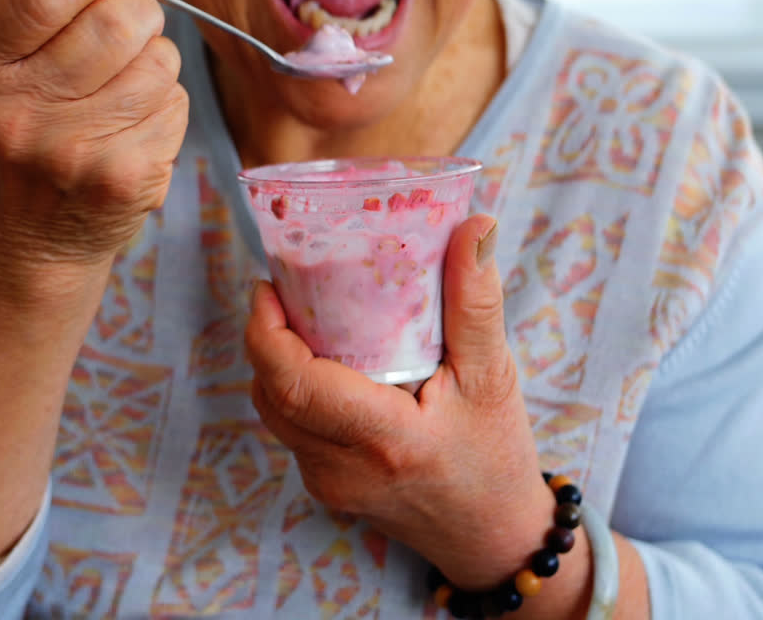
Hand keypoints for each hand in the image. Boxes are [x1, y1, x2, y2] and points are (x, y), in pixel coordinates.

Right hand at [0, 0, 187, 293]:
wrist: (30, 242)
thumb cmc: (21, 137)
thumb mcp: (6, 58)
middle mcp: (15, 114)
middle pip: (116, 21)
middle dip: (136, 14)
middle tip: (124, 34)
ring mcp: (71, 153)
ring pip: (158, 63)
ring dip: (154, 66)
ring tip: (121, 92)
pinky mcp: (124, 180)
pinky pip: (176, 105)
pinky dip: (166, 109)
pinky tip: (132, 132)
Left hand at [245, 215, 554, 588]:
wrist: (493, 538)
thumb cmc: (496, 456)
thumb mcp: (494, 375)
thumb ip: (476, 301)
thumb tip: (475, 226)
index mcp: (382, 439)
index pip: (293, 383)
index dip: (266, 331)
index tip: (269, 286)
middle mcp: (341, 468)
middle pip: (271, 392)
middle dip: (267, 335)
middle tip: (286, 287)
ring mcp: (326, 483)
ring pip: (274, 411)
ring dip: (277, 362)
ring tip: (302, 317)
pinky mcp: (324, 488)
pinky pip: (290, 428)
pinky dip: (295, 389)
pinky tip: (323, 361)